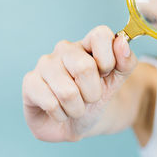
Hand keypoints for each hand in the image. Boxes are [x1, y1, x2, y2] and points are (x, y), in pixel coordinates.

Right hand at [22, 25, 136, 141]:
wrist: (78, 122)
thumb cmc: (96, 97)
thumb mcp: (118, 80)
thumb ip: (126, 61)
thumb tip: (121, 42)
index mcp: (87, 44)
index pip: (100, 34)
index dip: (108, 60)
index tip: (106, 74)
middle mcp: (64, 49)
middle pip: (85, 67)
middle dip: (93, 93)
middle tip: (91, 97)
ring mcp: (45, 64)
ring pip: (67, 91)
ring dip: (77, 108)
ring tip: (75, 107)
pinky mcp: (30, 82)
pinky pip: (50, 103)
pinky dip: (61, 114)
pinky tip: (59, 111)